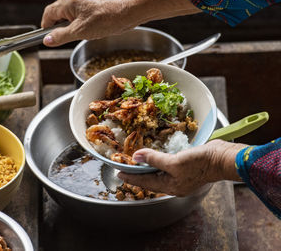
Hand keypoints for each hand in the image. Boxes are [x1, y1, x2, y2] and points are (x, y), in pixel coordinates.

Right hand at [40, 0, 200, 46]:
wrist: (125, 14)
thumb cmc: (105, 20)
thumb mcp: (79, 32)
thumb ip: (61, 36)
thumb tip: (47, 40)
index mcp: (67, 2)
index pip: (48, 14)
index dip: (45, 27)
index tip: (46, 38)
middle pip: (57, 13)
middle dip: (57, 27)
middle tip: (62, 39)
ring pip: (68, 14)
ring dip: (68, 26)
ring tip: (77, 35)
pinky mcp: (91, 3)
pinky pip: (78, 13)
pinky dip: (77, 22)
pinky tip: (85, 30)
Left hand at [118, 140, 246, 195]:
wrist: (222, 158)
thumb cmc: (200, 164)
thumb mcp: (174, 162)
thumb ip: (154, 159)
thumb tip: (136, 157)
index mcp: (171, 186)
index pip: (145, 182)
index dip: (131, 177)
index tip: (119, 173)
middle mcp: (175, 183)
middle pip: (151, 179)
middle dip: (137, 174)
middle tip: (125, 168)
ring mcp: (181, 176)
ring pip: (158, 172)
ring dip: (147, 167)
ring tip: (136, 163)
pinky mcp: (186, 166)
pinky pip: (167, 166)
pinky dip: (158, 161)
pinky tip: (155, 157)